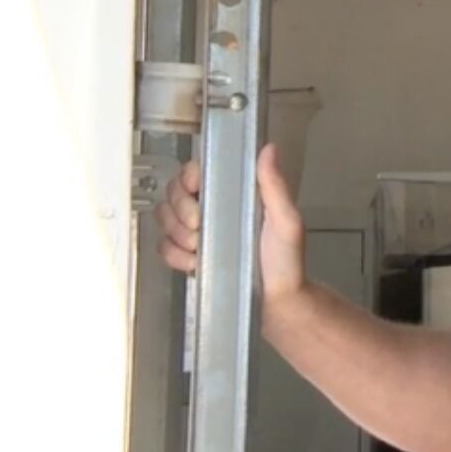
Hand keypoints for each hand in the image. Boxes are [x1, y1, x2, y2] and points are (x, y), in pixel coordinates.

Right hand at [153, 144, 308, 304]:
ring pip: (164, 218)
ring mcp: (198, 232)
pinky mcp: (188, 255)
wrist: (276, 301)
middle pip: (173, 192)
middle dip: (182, 211)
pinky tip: (195, 261)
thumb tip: (269, 150)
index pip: (195, 171)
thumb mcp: (285, 220)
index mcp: (234, 192)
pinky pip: (164, 247)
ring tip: (201, 245)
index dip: (189, 179)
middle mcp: (213, 208)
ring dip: (179, 234)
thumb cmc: (286, 260)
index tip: (197, 193)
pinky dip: (175, 255)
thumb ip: (275, 185)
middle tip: (200, 226)